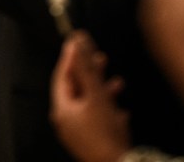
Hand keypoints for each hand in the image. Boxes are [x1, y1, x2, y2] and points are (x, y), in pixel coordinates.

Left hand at [49, 31, 129, 161]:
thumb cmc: (105, 133)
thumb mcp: (96, 95)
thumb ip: (86, 68)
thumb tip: (77, 43)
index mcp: (62, 109)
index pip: (62, 76)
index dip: (71, 57)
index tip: (77, 41)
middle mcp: (66, 121)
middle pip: (77, 89)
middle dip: (90, 73)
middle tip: (101, 58)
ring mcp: (78, 133)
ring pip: (90, 104)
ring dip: (103, 92)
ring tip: (118, 83)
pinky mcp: (91, 142)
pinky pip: (97, 120)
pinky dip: (108, 110)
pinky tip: (121, 111)